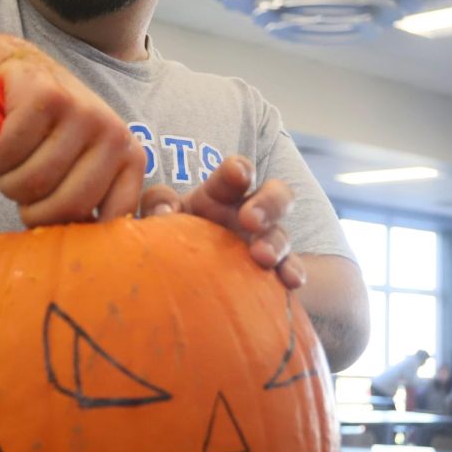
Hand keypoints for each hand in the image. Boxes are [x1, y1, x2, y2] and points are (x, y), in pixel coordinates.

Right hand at [0, 41, 145, 226]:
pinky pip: (8, 153)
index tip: (54, 228)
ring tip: (11, 165)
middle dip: (32, 211)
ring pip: (32, 181)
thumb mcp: (82, 167)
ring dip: (8, 182)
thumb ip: (89, 203)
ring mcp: (83, 113)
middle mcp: (114, 134)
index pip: (113, 219)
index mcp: (130, 159)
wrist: (23, 75)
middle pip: (67, 205)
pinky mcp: (47, 97)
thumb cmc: (51, 135)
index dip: (77, 233)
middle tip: (23, 193)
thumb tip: (84, 259)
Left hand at [138, 155, 305, 288]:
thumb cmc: (174, 231)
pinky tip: (290, 281)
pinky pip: (289, 270)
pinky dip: (292, 272)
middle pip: (275, 196)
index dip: (239, 170)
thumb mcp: (162, 212)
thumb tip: (165, 212)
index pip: (237, 172)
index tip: (237, 173)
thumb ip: (159, 203)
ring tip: (263, 256)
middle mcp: (249, 213)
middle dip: (267, 204)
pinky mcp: (271, 272)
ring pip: (282, 236)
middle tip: (249, 219)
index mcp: (223, 192)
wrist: (183, 272)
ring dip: (276, 243)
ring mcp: (264, 242)